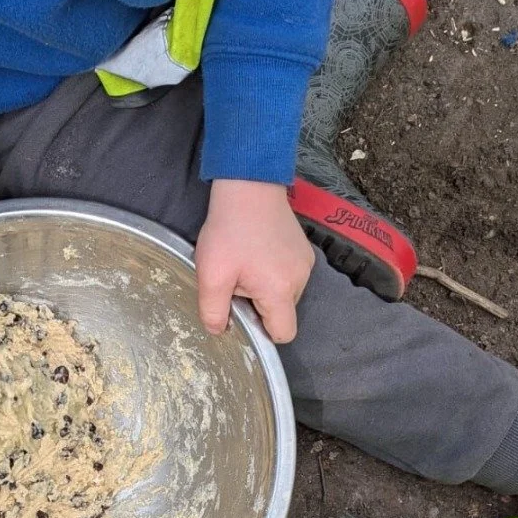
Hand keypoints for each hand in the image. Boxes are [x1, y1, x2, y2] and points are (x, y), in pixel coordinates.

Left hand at [195, 179, 315, 344]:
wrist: (248, 185)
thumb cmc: (229, 231)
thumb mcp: (211, 275)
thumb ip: (213, 311)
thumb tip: (218, 331)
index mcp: (281, 290)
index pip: (283, 332)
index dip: (263, 332)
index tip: (243, 315)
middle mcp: (301, 279)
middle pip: (283, 313)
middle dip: (260, 307)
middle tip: (237, 283)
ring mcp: (306, 263)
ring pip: (285, 295)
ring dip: (265, 290)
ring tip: (245, 266)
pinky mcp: (304, 250)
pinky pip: (289, 275)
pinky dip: (273, 274)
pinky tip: (255, 255)